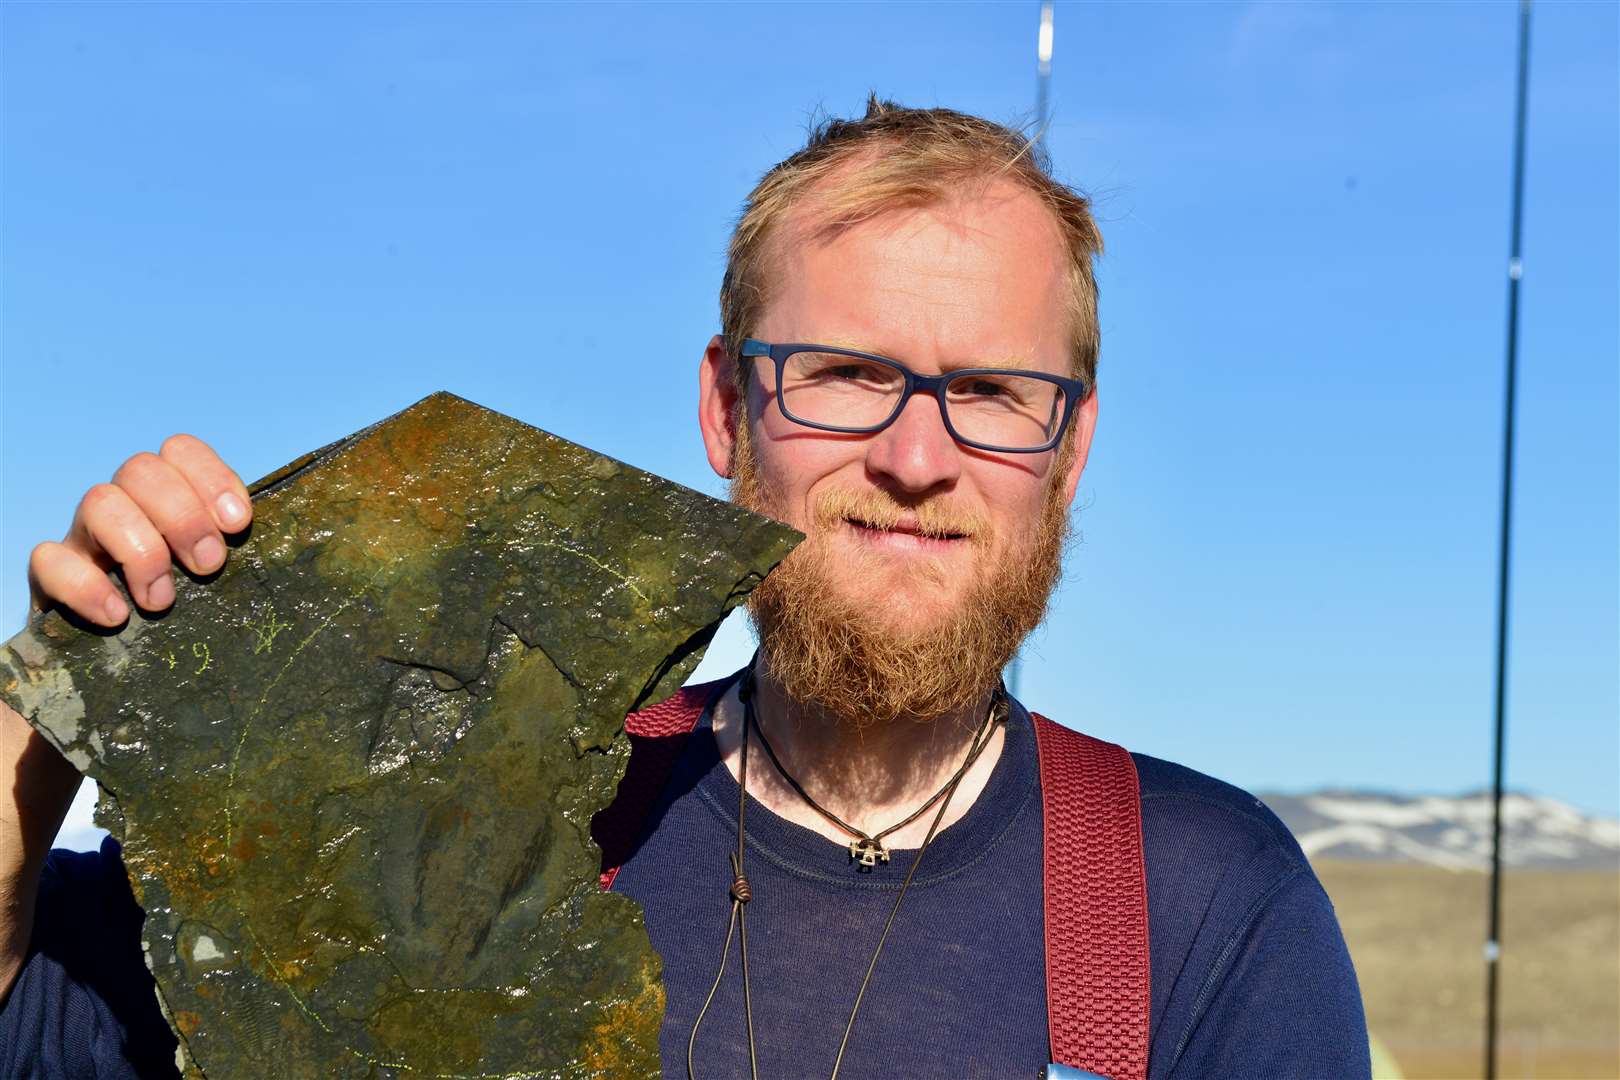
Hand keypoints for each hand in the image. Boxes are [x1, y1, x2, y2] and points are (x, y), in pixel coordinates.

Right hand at [27, 435, 252, 624]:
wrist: (122, 640)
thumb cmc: (185, 599)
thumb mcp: (212, 567)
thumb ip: (229, 546)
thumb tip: (254, 542)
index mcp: (166, 494)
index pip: (180, 450)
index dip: (212, 478)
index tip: (237, 525)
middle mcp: (123, 504)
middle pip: (141, 469)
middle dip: (183, 517)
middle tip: (209, 566)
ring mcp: (84, 535)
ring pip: (99, 501)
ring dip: (141, 550)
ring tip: (162, 600)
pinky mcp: (53, 574)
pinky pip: (49, 559)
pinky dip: (86, 586)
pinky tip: (118, 615)